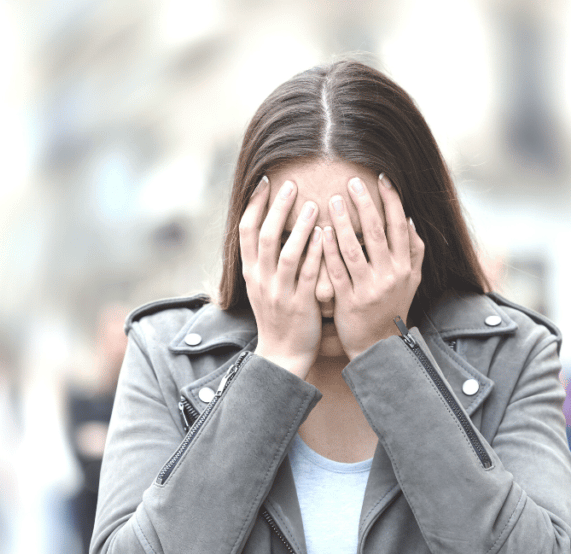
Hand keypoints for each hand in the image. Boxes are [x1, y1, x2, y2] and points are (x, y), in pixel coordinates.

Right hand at [240, 176, 324, 377]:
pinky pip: (308, 274)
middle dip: (277, 208)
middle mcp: (261, 280)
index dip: (254, 204)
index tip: (265, 182)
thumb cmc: (277, 317)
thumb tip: (270, 227)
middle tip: (291, 184)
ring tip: (312, 204)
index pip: (245, 231)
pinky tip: (324, 235)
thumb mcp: (262, 287)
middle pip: (264, 236)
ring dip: (298, 227)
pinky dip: (315, 253)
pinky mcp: (300, 304)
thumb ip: (264, 260)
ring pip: (287, 253)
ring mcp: (280, 292)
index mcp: (251, 272)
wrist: (282, 355)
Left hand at [322, 173, 424, 358]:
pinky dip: (329, 250)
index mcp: (405, 267)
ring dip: (344, 222)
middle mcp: (390, 275)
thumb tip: (410, 219)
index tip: (382, 178)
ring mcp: (369, 288)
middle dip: (365, 204)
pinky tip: (321, 232)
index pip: (399, 226)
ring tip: (333, 200)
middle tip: (351, 181)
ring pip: (354, 249)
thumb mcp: (412, 280)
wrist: (378, 346)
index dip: (391, 201)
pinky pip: (337, 271)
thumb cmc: (392, 307)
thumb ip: (414, 251)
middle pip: (376, 233)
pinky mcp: (348, 301)